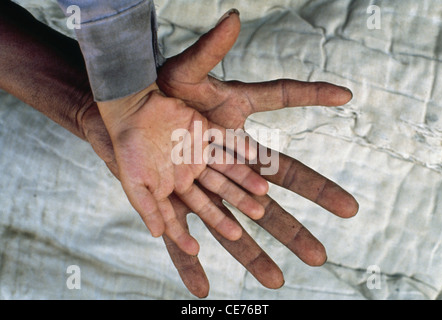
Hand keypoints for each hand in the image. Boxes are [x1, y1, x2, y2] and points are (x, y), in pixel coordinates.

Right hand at [79, 99, 284, 295]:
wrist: (131, 109)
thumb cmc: (128, 148)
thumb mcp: (134, 182)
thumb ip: (147, 208)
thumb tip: (157, 235)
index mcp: (175, 184)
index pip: (189, 209)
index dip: (189, 230)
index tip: (195, 249)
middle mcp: (191, 170)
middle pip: (217, 191)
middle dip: (235, 203)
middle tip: (256, 216)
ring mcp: (200, 150)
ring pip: (228, 167)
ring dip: (245, 178)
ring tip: (263, 192)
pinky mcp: (204, 129)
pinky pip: (226, 138)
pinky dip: (239, 145)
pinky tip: (253, 155)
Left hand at [154, 10, 358, 294]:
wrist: (125, 110)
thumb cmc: (159, 89)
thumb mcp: (184, 71)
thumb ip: (210, 51)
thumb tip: (236, 17)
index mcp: (235, 140)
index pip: (281, 150)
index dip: (312, 142)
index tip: (347, 128)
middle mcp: (224, 169)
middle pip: (269, 198)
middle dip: (299, 220)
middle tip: (333, 241)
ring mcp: (199, 188)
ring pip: (230, 226)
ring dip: (253, 254)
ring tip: (278, 282)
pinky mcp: (168, 202)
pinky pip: (181, 235)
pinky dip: (188, 260)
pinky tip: (201, 288)